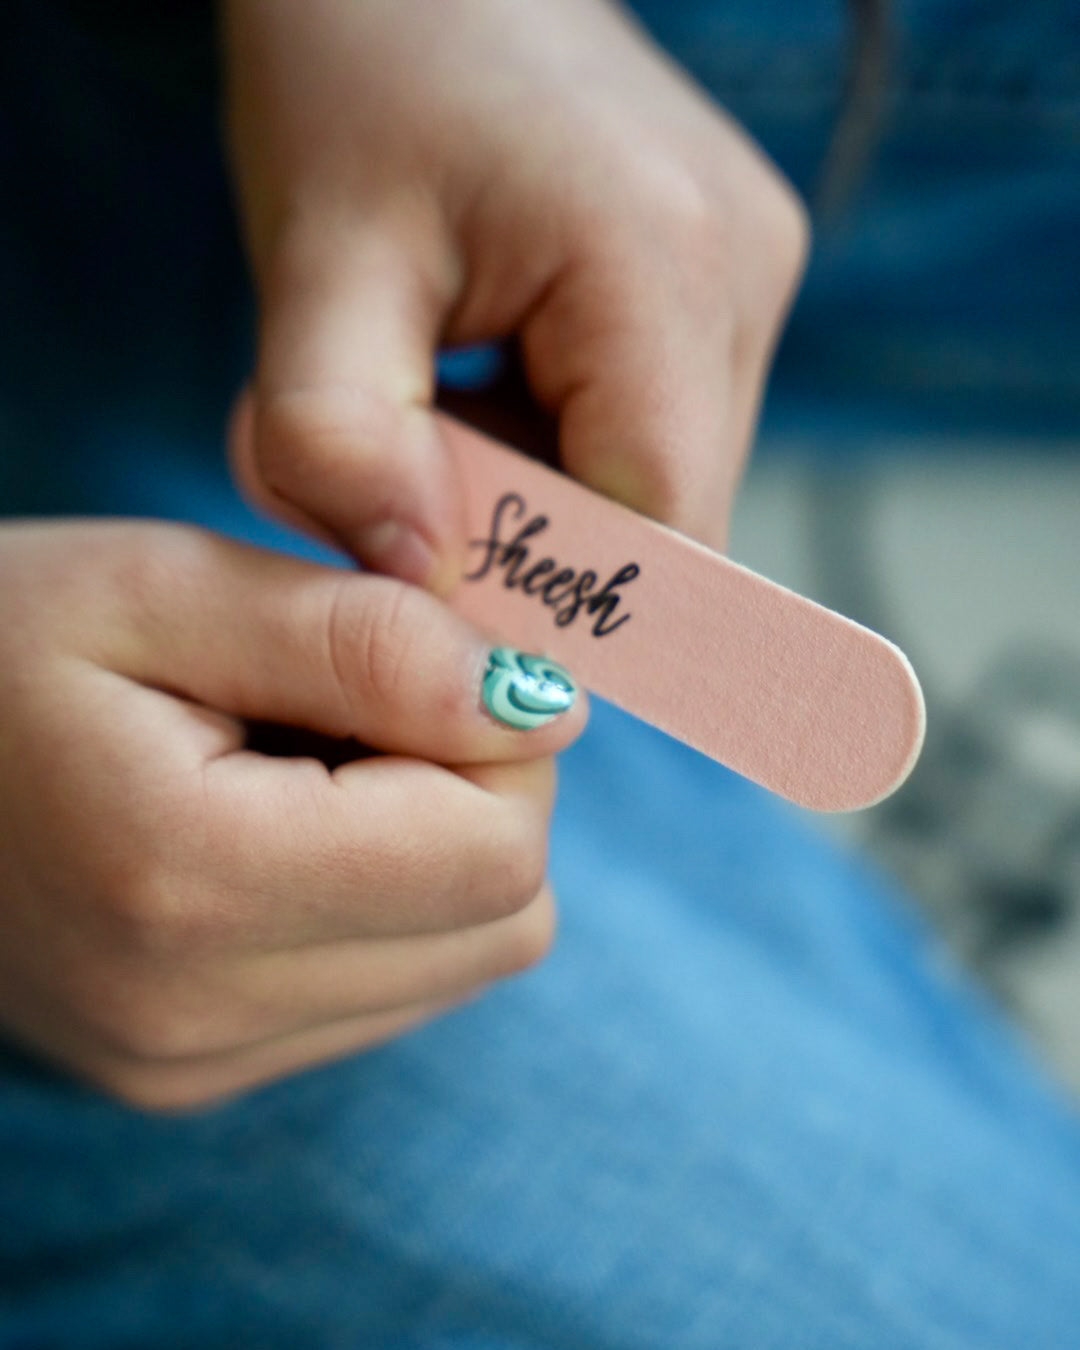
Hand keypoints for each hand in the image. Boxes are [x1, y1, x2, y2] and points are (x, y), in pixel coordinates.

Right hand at [0, 522, 583, 1108]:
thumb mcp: (163, 587)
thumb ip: (369, 642)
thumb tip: (545, 706)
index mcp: (190, 884)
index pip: (496, 851)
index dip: (499, 736)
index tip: (420, 656)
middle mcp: (198, 1018)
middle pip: (502, 917)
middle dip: (475, 788)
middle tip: (353, 702)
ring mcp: (196, 1067)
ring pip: (462, 958)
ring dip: (429, 843)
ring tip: (299, 762)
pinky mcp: (197, 1075)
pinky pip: (386, 988)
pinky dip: (378, 897)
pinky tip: (277, 829)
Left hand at [222, 0, 807, 586]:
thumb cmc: (362, 69)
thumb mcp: (316, 256)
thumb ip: (340, 443)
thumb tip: (417, 584)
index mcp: (662, 268)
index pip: (655, 531)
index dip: (553, 598)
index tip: (442, 598)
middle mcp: (745, 275)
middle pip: (666, 516)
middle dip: (534, 538)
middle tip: (410, 476)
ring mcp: (752, 275)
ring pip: (662, 480)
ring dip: (545, 486)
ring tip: (446, 389)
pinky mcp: (730, 278)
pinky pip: (657, 423)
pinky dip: (565, 437)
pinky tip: (492, 365)